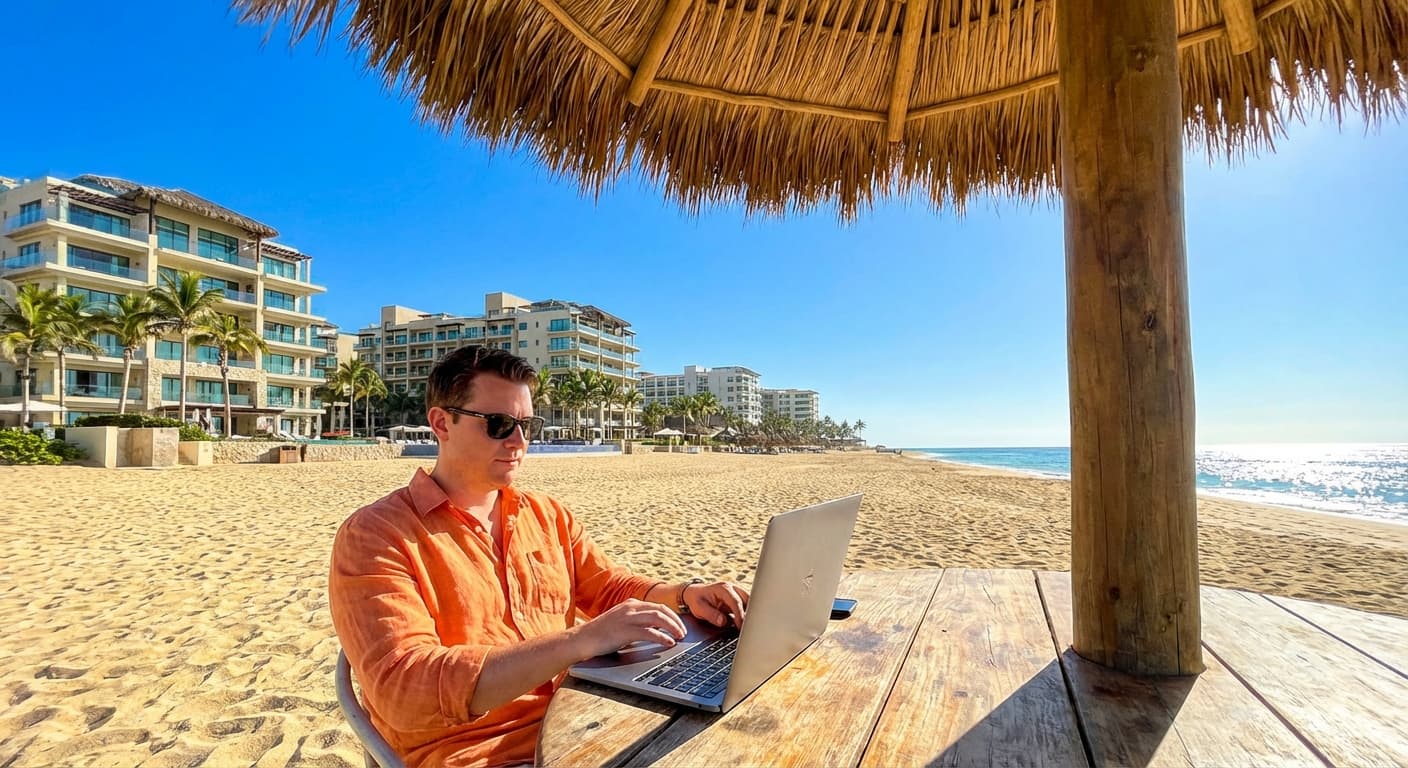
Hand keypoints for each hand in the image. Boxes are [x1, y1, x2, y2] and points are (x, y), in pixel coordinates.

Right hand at [572, 599, 687, 658]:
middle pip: (661, 610)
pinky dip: (662, 637)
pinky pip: (648, 632)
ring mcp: (627, 618)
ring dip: (672, 627)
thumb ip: (637, 622)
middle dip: (676, 621)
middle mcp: (631, 608)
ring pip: (657, 618)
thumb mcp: (621, 622)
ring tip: (680, 637)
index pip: (658, 606)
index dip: (672, 616)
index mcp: (631, 604)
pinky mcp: (624, 631)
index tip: (680, 625)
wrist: (582, 639)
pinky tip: (668, 643)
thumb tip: (656, 629)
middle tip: (683, 632)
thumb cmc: (601, 634)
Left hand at [682, 581, 749, 627]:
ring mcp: (737, 593)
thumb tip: (723, 621)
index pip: (736, 601)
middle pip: (748, 600)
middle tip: (749, 628)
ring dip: (751, 613)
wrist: (695, 593)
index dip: (740, 615)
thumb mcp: (699, 608)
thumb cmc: (697, 599)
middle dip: (750, 613)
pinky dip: (748, 614)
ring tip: (749, 627)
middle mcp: (733, 588)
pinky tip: (747, 623)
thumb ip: (711, 614)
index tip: (740, 626)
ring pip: (750, 602)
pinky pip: (747, 605)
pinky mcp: (738, 599)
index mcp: (723, 588)